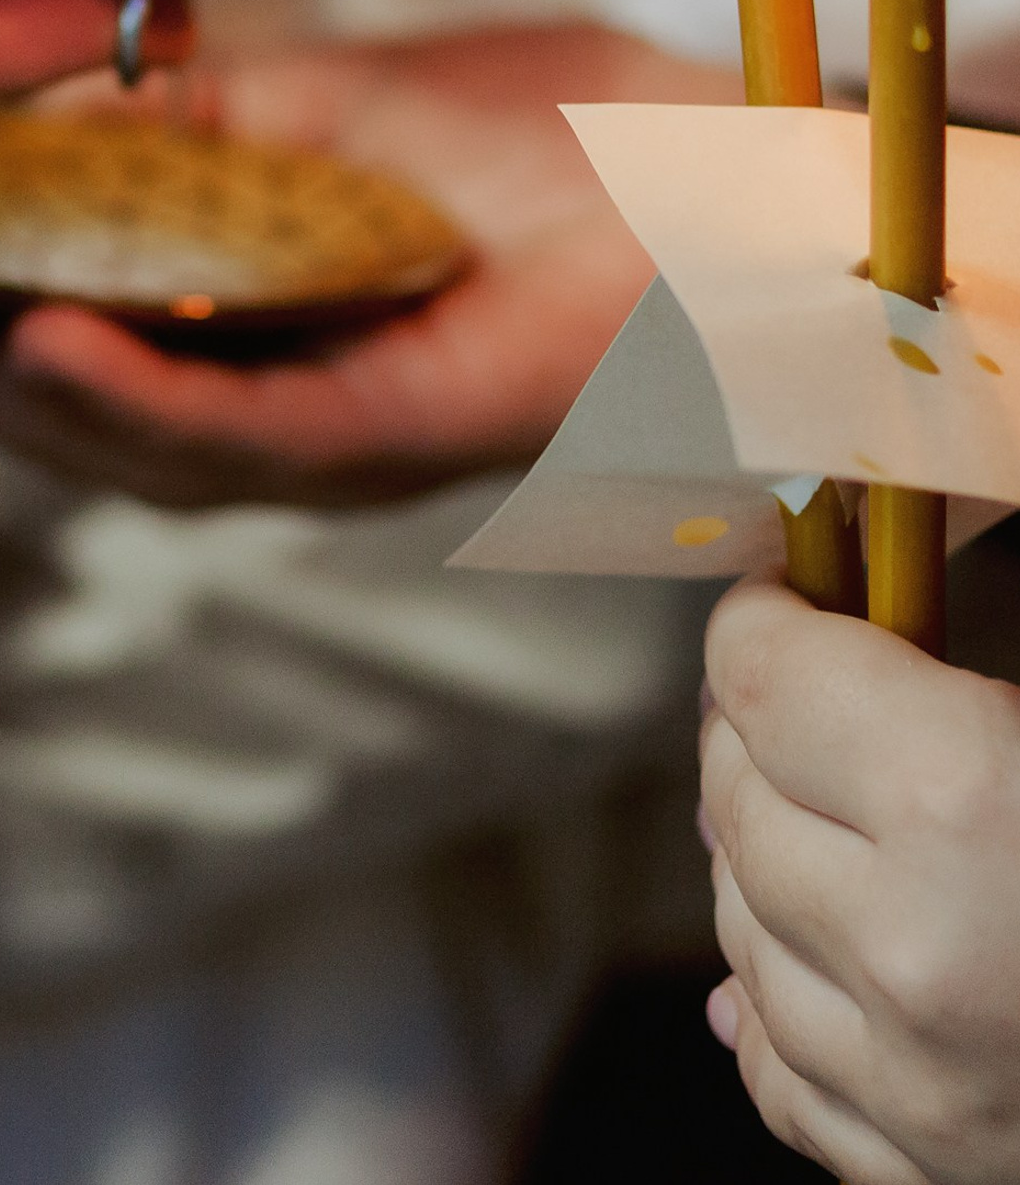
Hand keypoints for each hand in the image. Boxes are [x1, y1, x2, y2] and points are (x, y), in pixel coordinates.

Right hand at [0, 22, 736, 509]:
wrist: (716, 173)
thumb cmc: (523, 140)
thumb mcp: (298, 104)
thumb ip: (157, 121)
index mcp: (206, 314)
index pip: (14, 307)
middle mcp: (237, 393)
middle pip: (28, 390)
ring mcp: (309, 428)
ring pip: (106, 432)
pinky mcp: (395, 440)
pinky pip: (246, 435)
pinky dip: (138, 396)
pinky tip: (44, 350)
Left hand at [702, 579, 1019, 1184]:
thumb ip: (992, 676)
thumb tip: (880, 619)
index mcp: (962, 807)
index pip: (763, 676)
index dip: (768, 622)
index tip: (788, 603)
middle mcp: (913, 954)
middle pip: (737, 795)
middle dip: (759, 731)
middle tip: (805, 699)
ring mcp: (917, 1086)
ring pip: (743, 926)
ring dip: (763, 858)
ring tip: (816, 816)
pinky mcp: (928, 1178)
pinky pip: (782, 1071)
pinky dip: (779, 1003)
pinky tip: (809, 959)